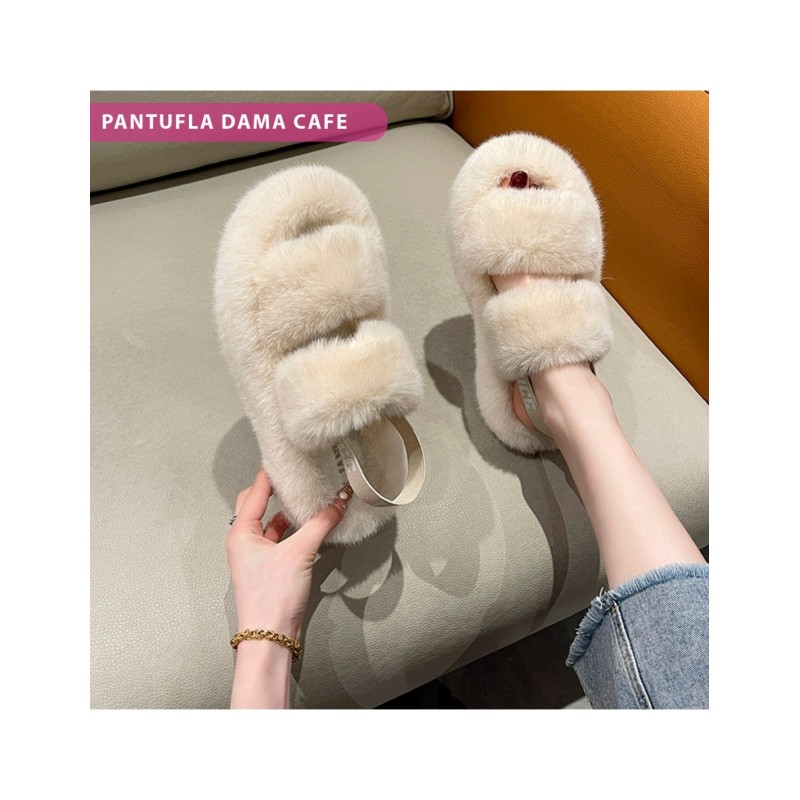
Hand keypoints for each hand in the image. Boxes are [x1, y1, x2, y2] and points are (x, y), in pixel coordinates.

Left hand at [226, 468, 350, 639]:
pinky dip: (294, 530)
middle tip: (296, 473)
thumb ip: (320, 524)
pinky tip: (311, 525)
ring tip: (308, 496)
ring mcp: (255, 555)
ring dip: (288, 511)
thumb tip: (339, 502)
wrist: (270, 636)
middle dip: (276, 489)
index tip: (284, 455)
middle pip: (258, 504)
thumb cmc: (273, 596)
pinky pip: (280, 539)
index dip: (270, 472)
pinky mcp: (269, 567)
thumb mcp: (299, 553)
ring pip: (271, 522)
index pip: (256, 491)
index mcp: (241, 532)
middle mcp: (244, 540)